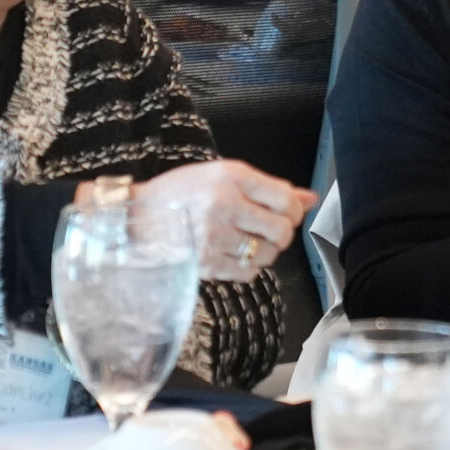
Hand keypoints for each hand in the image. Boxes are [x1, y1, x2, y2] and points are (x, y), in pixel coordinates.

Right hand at [126, 161, 318, 281]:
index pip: (286, 199)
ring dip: (264, 251)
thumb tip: (310, 198)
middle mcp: (225, 204)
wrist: (138, 216)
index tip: (285, 213)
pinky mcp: (207, 263)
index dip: (293, 210)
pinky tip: (232, 253)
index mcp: (231, 177)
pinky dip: (248, 267)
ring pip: (268, 255)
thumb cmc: (181, 194)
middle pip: (282, 230)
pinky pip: (249, 273)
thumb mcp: (223, 176)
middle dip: (280, 233)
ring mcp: (215, 236)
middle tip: (265, 229)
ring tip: (244, 241)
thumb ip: (269, 188)